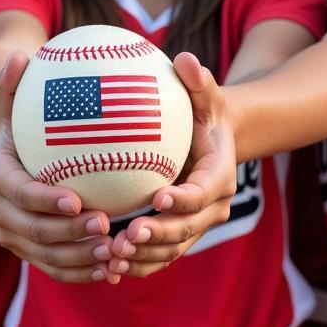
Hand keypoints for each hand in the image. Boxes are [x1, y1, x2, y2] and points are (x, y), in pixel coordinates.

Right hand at [0, 52, 119, 282]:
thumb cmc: (11, 138)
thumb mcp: (8, 112)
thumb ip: (12, 87)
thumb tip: (20, 55)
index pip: (21, 194)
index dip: (47, 200)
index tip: (77, 198)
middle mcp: (0, 215)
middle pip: (34, 232)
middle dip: (70, 234)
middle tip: (106, 226)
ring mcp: (14, 240)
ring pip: (47, 258)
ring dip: (80, 259)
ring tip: (115, 251)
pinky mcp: (29, 256)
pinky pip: (55, 271)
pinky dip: (81, 273)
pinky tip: (112, 270)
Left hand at [109, 52, 236, 276]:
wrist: (214, 142)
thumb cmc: (204, 112)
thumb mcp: (206, 95)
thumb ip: (198, 81)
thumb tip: (187, 59)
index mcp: (220, 176)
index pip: (204, 193)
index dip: (183, 199)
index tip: (158, 197)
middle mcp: (212, 208)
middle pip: (188, 230)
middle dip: (159, 236)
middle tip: (128, 236)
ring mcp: (195, 227)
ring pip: (172, 250)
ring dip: (143, 258)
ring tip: (112, 256)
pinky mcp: (177, 237)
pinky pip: (158, 258)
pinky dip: (136, 265)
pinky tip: (105, 267)